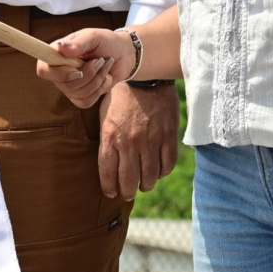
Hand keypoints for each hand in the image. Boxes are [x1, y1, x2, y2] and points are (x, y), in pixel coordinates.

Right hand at [35, 27, 129, 109]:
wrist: (123, 54)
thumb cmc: (106, 42)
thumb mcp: (94, 37)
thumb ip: (79, 42)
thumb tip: (61, 48)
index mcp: (56, 55)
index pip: (43, 70)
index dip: (59, 74)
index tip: (78, 71)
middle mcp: (59, 72)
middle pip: (65, 85)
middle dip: (89, 74)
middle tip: (99, 60)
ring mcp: (68, 86)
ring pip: (79, 93)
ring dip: (97, 80)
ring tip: (104, 66)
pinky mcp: (80, 96)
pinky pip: (86, 101)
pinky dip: (100, 89)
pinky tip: (103, 78)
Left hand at [98, 82, 177, 201]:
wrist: (145, 78)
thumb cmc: (120, 98)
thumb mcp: (104, 117)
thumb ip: (106, 142)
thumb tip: (109, 166)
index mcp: (110, 138)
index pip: (107, 174)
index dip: (109, 188)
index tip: (111, 193)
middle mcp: (129, 143)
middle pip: (129, 181)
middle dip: (127, 192)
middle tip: (128, 193)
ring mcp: (150, 141)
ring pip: (150, 177)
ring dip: (146, 184)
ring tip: (144, 184)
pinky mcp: (168, 137)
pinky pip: (167, 164)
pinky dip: (163, 172)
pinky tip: (159, 171)